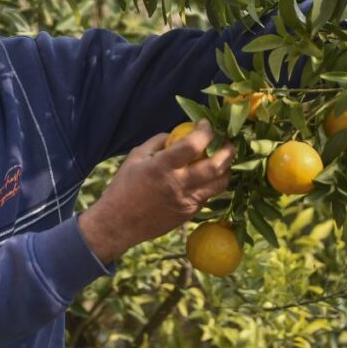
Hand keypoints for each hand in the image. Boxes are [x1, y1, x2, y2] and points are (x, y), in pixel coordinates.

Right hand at [78, 120, 234, 263]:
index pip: (193, 145)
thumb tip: (180, 132)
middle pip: (215, 166)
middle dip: (228, 150)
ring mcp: (187, 202)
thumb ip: (159, 142)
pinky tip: (206, 177)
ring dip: (226, 168)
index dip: (205, 131)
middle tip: (228, 141)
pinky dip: (211, 183)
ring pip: (220, 184)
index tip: (205, 124)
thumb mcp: (136, 156)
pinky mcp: (190, 213)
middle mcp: (178, 185)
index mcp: (162, 167)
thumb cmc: (124, 186)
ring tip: (224, 159)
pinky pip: (208, 196)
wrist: (118, 224)